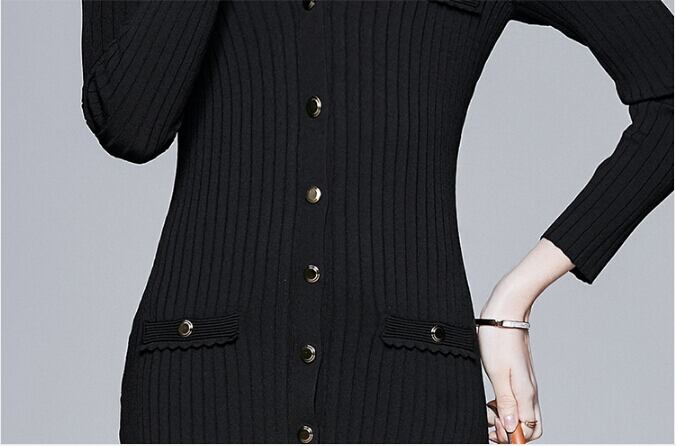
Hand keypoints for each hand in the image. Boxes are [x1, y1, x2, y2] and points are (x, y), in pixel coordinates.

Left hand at [479, 279, 542, 442]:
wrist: (504, 311)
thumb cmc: (498, 338)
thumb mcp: (498, 372)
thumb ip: (506, 402)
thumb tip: (511, 429)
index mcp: (526, 393)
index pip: (529, 430)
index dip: (512, 437)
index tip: (494, 429)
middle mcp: (529, 391)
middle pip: (528, 426)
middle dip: (509, 431)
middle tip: (489, 422)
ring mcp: (524, 383)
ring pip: (520, 413)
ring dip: (504, 419)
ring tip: (487, 411)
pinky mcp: (516, 376)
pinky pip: (514, 400)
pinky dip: (502, 406)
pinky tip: (489, 400)